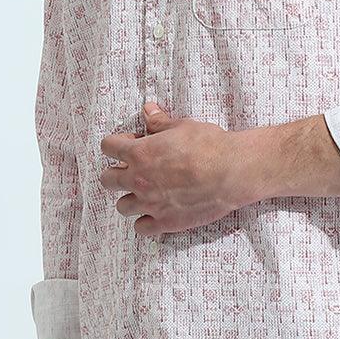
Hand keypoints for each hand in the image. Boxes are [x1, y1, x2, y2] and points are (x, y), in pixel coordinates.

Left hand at [99, 101, 249, 235]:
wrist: (232, 172)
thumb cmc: (209, 146)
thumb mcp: (182, 127)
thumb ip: (160, 122)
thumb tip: (148, 110)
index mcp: (140, 153)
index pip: (108, 147)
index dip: (115, 144)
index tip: (129, 144)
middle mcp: (139, 180)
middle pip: (107, 180)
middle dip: (116, 172)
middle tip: (131, 170)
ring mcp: (150, 204)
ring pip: (122, 206)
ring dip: (129, 199)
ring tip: (143, 194)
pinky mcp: (165, 222)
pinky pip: (141, 228)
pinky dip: (145, 222)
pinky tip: (154, 214)